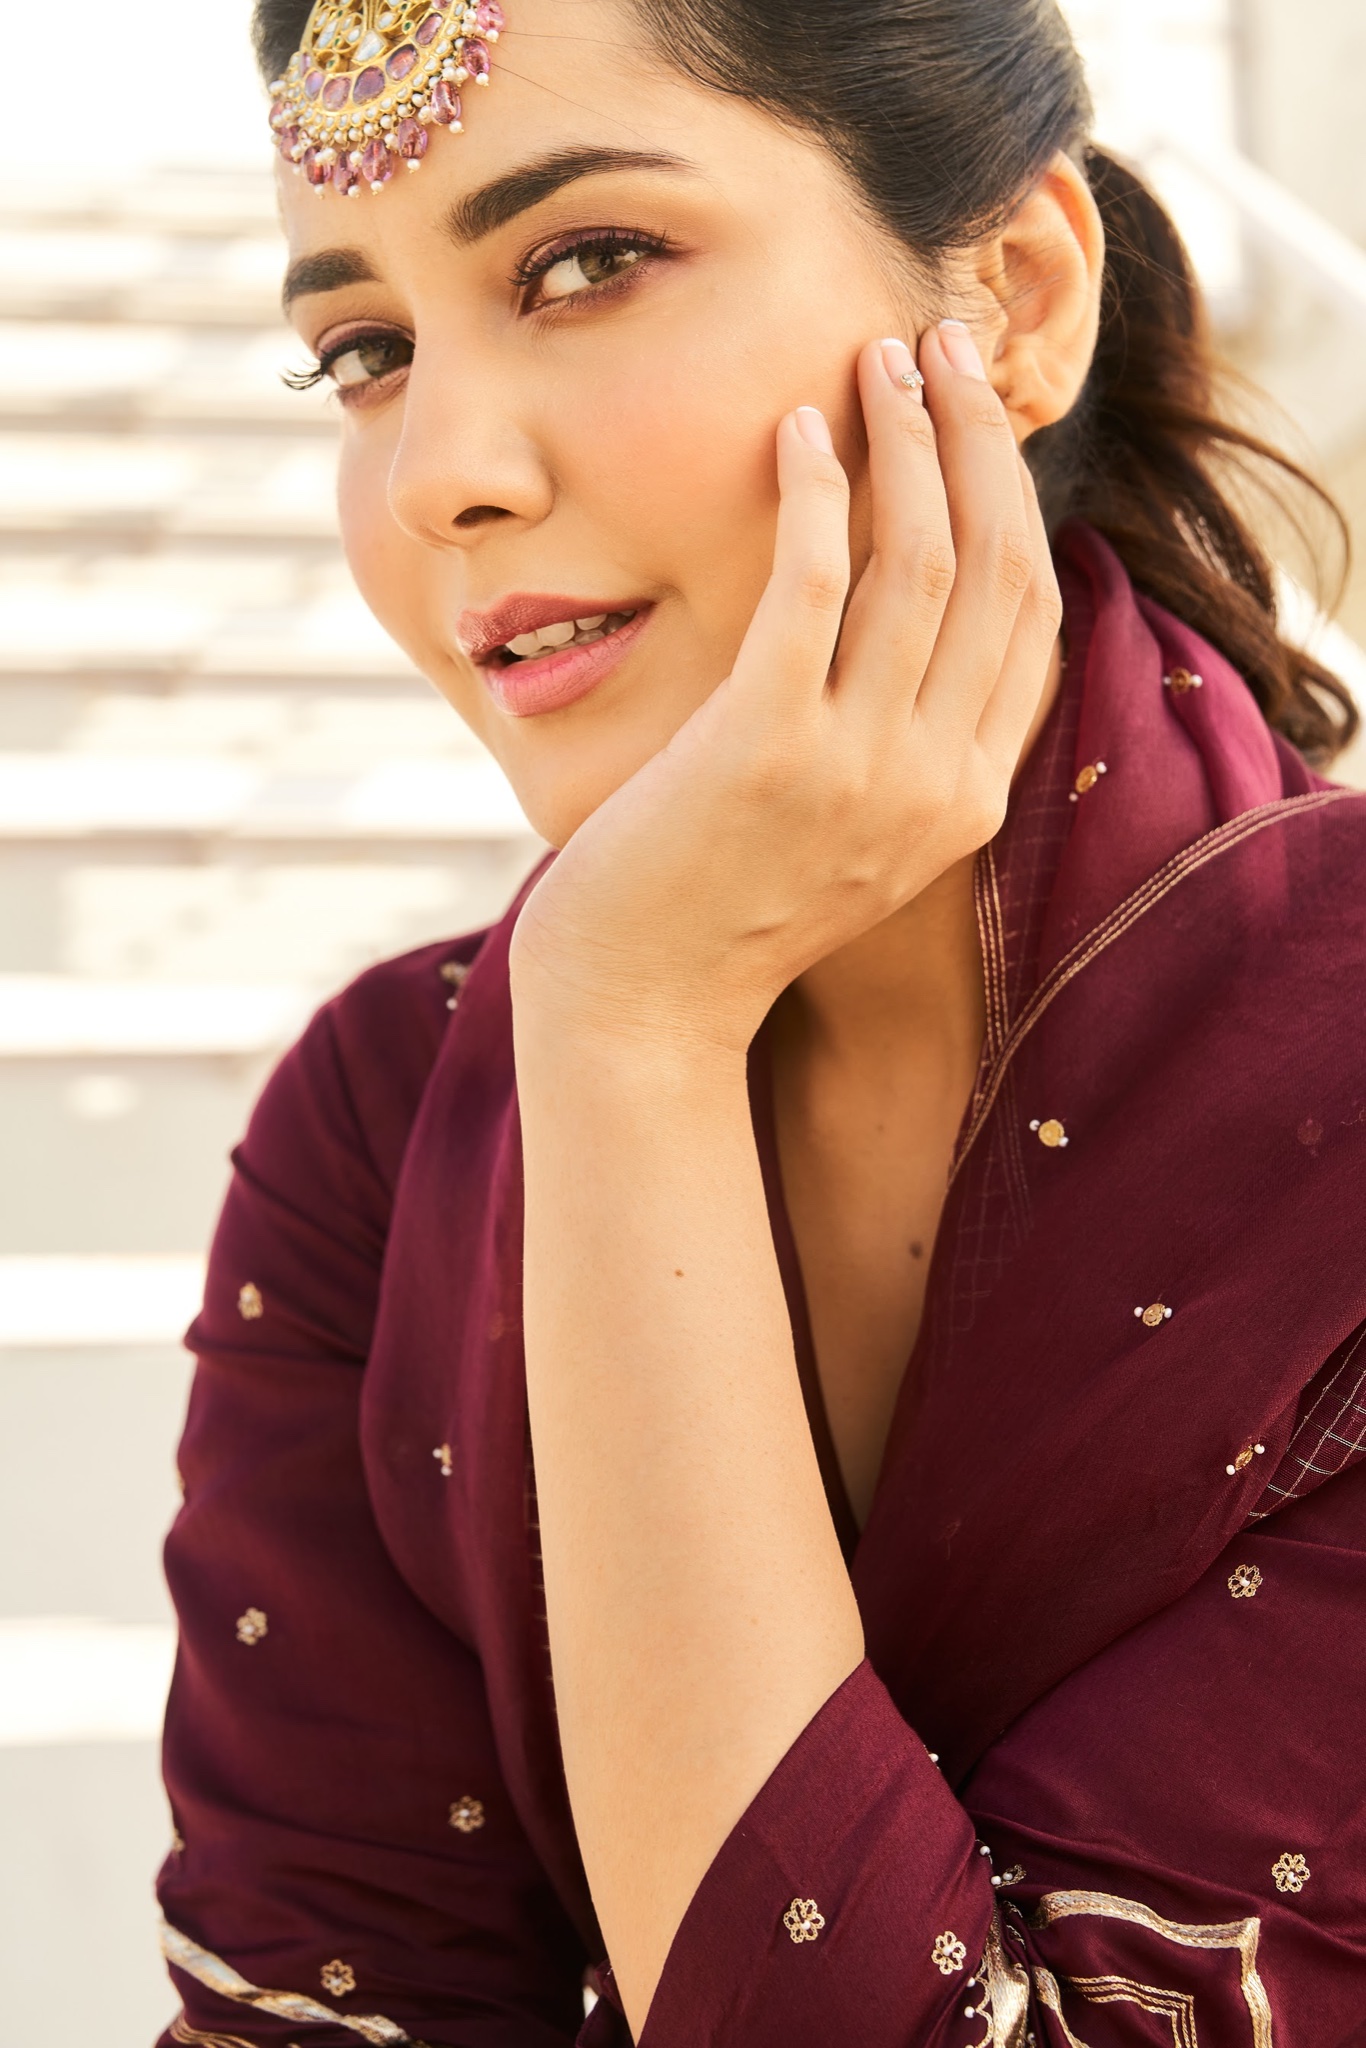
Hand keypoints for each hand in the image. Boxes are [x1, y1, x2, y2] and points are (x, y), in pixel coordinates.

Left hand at [510, 322, 1062, 1055]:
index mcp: (966, 798)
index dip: (1014, 495)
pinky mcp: (766, 748)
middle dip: (978, 438)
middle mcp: (936, 781)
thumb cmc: (723, 905)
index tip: (977, 413)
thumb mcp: (850, 831)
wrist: (641, 1005)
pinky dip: (815, 494)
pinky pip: (814, 586)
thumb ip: (899, 739)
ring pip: (923, 562)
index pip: (1035, 616)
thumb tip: (901, 608)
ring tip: (876, 357)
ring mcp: (858, 768)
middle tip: (940, 343)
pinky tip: (797, 429)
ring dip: (907, 440)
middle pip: (999, 568)